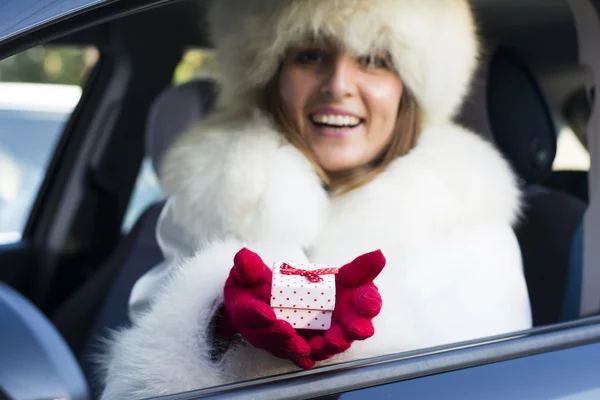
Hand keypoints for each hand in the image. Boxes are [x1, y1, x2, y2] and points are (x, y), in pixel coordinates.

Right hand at [223, 248, 314, 368]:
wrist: (260, 296)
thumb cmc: (253, 283)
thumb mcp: (246, 270)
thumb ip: (247, 266)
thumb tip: (244, 257)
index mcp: (243, 308)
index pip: (247, 312)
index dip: (256, 314)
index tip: (267, 313)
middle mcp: (255, 328)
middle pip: (264, 337)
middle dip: (276, 336)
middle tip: (289, 332)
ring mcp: (272, 339)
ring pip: (279, 348)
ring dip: (291, 349)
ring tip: (304, 348)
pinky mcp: (287, 344)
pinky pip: (293, 355)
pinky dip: (301, 359)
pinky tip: (311, 359)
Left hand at [299, 251, 384, 361]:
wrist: (290, 298)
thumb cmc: (327, 290)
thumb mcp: (341, 276)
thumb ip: (360, 269)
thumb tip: (379, 254)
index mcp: (357, 306)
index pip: (369, 304)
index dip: (370, 304)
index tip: (368, 304)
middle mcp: (346, 326)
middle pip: (355, 331)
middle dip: (356, 330)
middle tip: (354, 328)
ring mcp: (326, 341)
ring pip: (329, 348)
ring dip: (327, 345)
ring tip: (319, 342)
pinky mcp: (304, 350)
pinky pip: (302, 354)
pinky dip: (297, 348)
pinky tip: (295, 340)